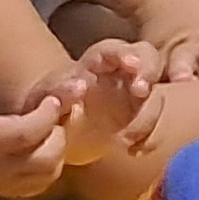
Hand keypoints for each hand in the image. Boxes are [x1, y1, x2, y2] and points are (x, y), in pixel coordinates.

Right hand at [0, 59, 73, 199]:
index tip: (55, 97)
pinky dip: (50, 167)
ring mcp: (2, 181)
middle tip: (60, 109)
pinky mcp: (1, 190)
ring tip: (55, 126)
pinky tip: (43, 147)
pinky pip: (38, 184)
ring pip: (49, 173)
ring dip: (59, 149)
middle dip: (61, 131)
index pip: (31, 131)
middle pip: (50, 155)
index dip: (49, 114)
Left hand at [48, 44, 160, 167]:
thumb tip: (78, 86)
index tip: (131, 65)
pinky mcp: (140, 118)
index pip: (114, 49)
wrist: (53, 129)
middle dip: (148, 72)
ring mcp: (134, 95)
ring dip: (147, 116)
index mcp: (96, 61)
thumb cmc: (49, 105)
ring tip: (126, 139)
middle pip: (147, 59)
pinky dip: (149, 138)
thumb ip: (59, 90)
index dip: (125, 53)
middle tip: (141, 91)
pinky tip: (134, 150)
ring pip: (154, 95)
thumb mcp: (44, 96)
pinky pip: (154, 125)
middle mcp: (122, 72)